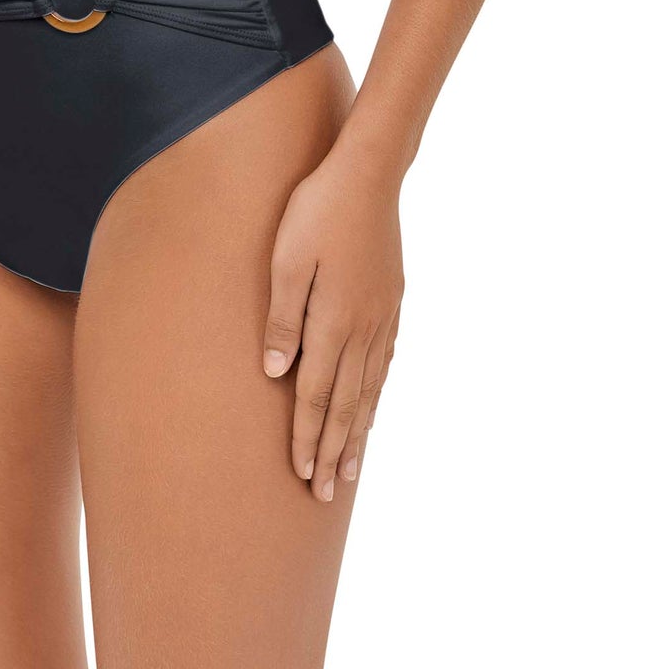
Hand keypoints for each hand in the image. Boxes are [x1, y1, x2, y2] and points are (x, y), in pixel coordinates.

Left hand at [263, 142, 404, 500]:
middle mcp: (363, 327)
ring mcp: (382, 315)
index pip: (317, 395)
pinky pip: (385, 362)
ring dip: (359, 432)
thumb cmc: (315, 210)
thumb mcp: (285, 259)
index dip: (309, 437)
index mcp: (334, 321)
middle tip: (326, 495)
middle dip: (334, 451)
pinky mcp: (392, 300)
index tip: (302, 475)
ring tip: (352, 470)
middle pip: (347, 403)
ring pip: (370, 388)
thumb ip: (281, 317)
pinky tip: (373, 407)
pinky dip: (377, 394)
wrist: (368, 173)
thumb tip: (276, 373)